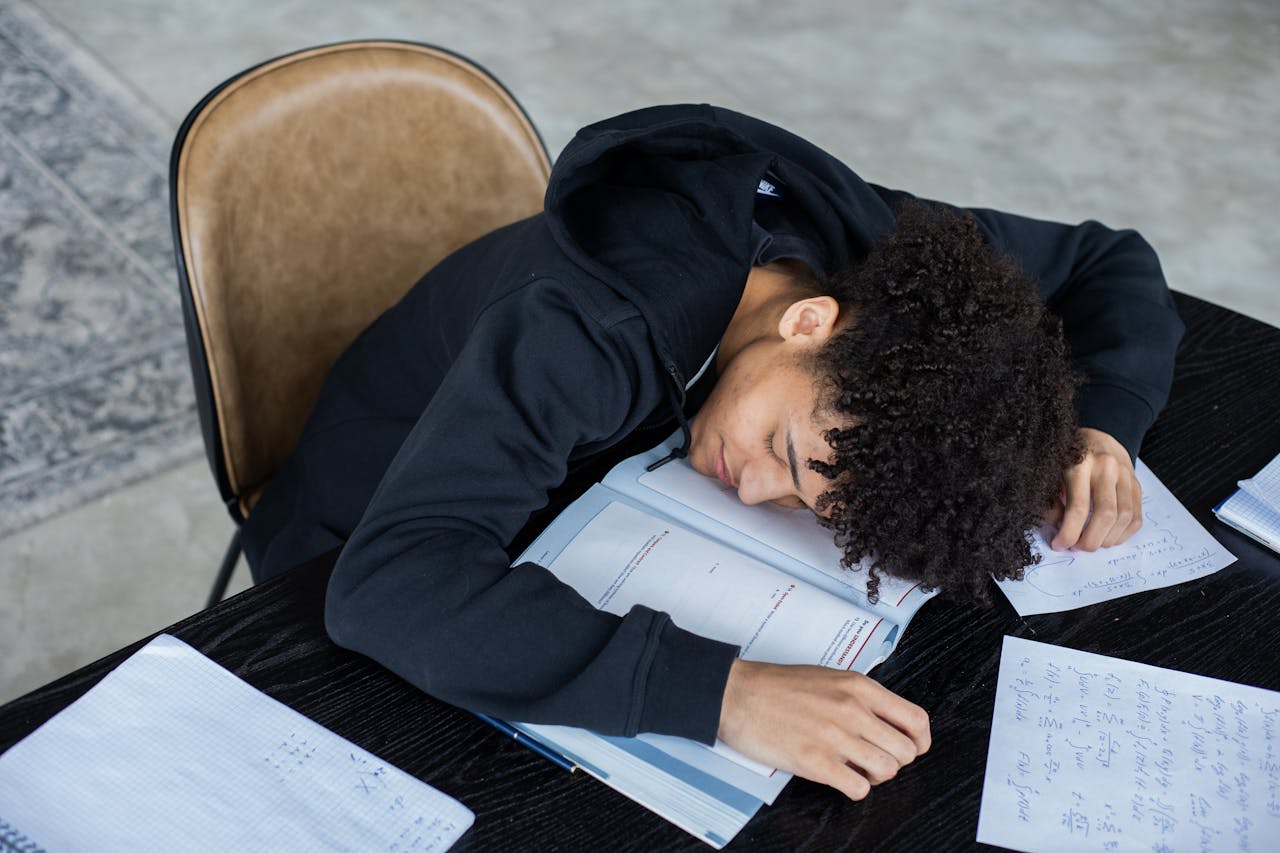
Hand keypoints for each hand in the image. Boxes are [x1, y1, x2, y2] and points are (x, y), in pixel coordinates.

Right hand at [717, 659, 929, 800]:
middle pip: (906, 751)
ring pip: (887, 772)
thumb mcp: (828, 677)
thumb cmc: (776, 686)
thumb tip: (885, 721)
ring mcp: (835, 736)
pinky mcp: (815, 762)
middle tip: (874, 759)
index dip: (920, 741)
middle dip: (894, 761)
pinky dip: (854, 789)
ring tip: (855, 769)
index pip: (916, 720)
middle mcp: (853, 710)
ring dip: (874, 777)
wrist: (737, 693)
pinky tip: (839, 777)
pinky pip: (858, 789)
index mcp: (859, 687)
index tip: (912, 748)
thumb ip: (860, 697)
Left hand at [1047, 427, 1142, 550]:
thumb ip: (1051, 501)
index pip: (1078, 507)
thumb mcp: (1052, 473)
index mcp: (1080, 464)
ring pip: (1125, 516)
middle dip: (1091, 539)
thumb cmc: (1069, 457)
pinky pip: (1137, 516)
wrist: (1099, 436)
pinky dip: (1124, 533)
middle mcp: (1107, 468)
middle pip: (1105, 514)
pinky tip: (1109, 538)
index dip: (1069, 532)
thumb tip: (1058, 531)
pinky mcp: (1137, 485)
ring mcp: (1126, 476)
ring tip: (1092, 544)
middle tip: (1078, 548)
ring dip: (1108, 539)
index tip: (1059, 545)